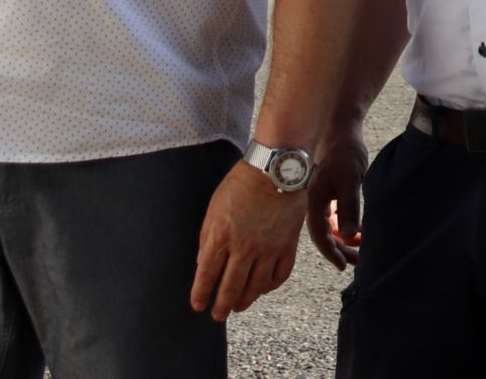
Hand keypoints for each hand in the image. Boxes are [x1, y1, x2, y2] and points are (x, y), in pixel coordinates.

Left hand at [189, 162, 304, 317]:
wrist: (276, 169)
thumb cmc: (241, 184)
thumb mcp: (214, 208)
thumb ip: (207, 238)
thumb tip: (202, 264)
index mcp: (221, 237)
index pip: (207, 276)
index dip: (201, 294)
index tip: (198, 305)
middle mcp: (244, 248)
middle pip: (230, 288)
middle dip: (221, 306)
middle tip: (218, 315)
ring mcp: (268, 249)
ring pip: (255, 287)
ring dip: (245, 300)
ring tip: (239, 306)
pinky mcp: (287, 246)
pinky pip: (279, 276)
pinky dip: (270, 286)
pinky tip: (262, 288)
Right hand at [306, 125, 367, 270]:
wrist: (342, 130)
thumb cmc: (345, 153)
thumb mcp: (349, 181)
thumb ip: (349, 208)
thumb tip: (347, 236)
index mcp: (315, 200)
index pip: (319, 235)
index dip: (331, 252)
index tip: (344, 265)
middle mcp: (315, 201)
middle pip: (324, 234)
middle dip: (339, 250)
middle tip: (357, 264)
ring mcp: (322, 197)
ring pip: (330, 227)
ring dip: (343, 240)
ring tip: (360, 251)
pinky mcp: (330, 192)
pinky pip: (335, 217)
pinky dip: (345, 227)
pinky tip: (357, 232)